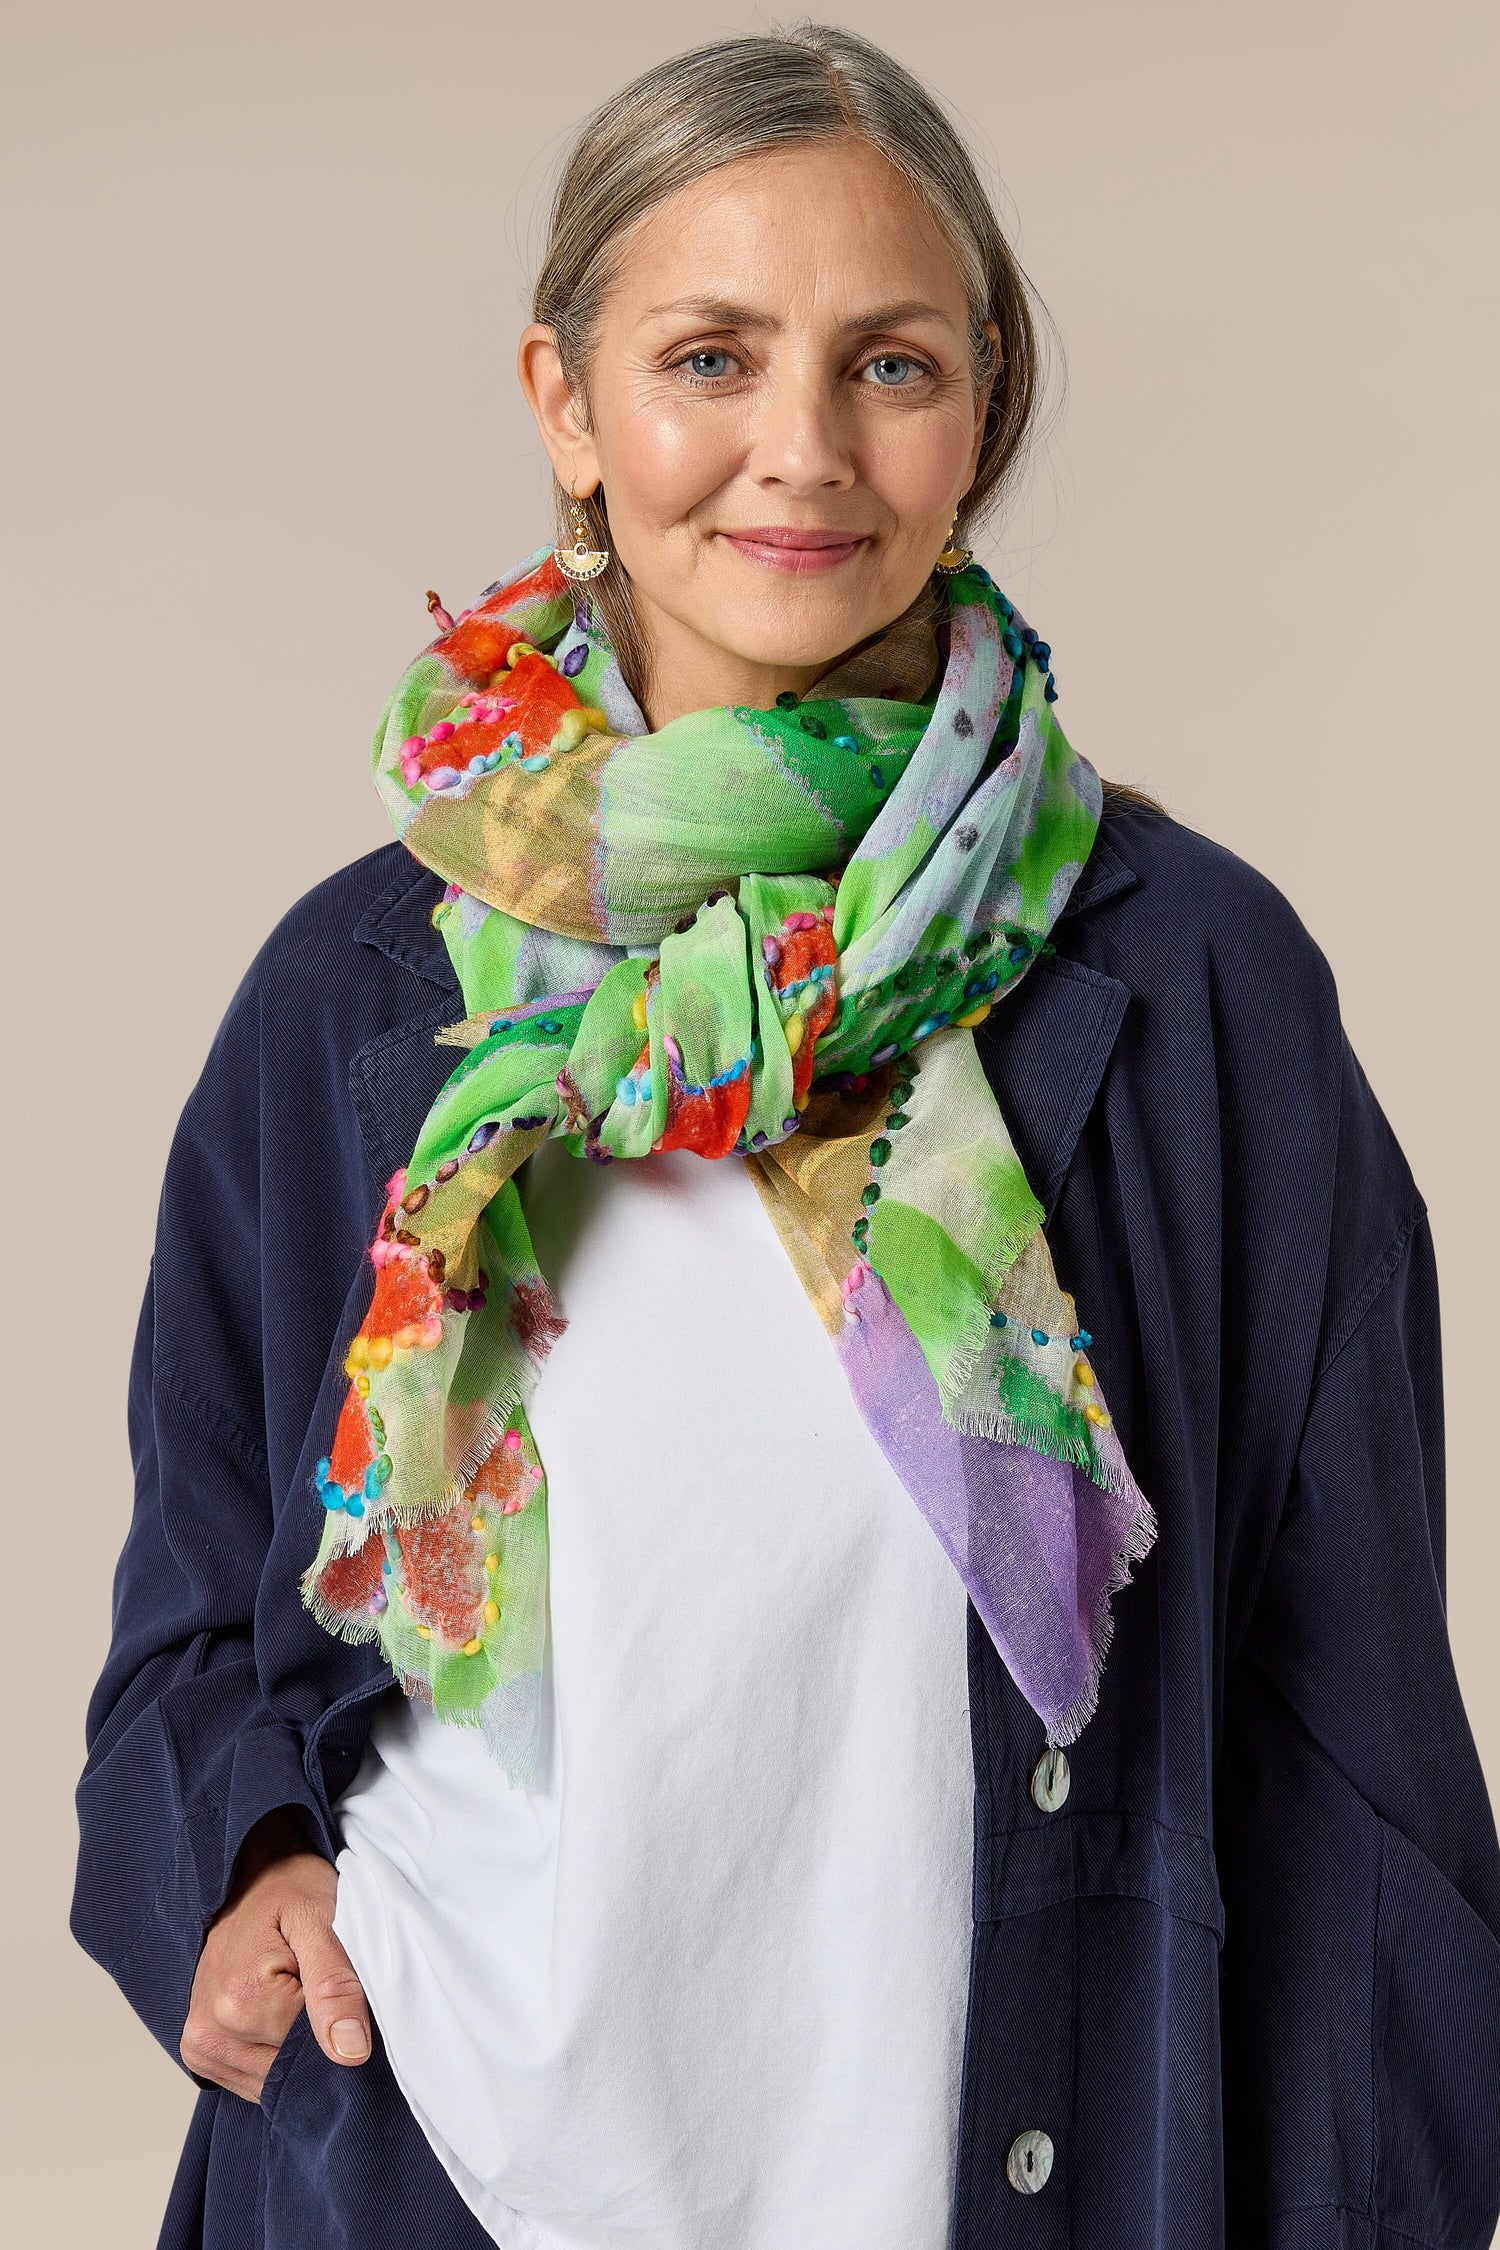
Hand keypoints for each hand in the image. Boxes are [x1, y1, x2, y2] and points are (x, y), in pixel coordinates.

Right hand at [180, 1808, 372, 2100]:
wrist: (253, 1870)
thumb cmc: (290, 1886)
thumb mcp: (325, 1922)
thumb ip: (336, 1987)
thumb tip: (349, 2053)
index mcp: (239, 2004)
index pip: (313, 2056)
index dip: (341, 2025)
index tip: (343, 1983)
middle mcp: (208, 2034)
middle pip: (288, 2075)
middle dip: (317, 2040)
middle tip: (321, 1985)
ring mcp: (199, 2047)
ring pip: (272, 2083)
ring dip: (295, 2047)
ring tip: (298, 1992)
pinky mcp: (200, 2051)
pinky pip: (253, 2078)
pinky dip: (276, 2054)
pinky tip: (281, 2012)